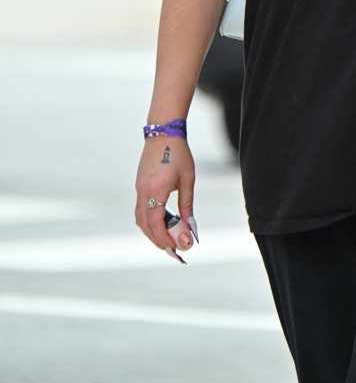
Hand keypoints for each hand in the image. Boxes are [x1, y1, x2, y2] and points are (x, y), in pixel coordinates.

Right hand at [134, 137, 196, 261]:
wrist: (163, 133)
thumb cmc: (179, 154)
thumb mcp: (188, 180)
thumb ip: (187, 205)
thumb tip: (189, 226)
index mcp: (156, 190)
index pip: (156, 223)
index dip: (164, 238)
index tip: (175, 247)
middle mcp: (143, 191)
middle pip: (145, 224)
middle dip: (157, 239)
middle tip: (171, 248)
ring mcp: (138, 188)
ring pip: (140, 218)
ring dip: (151, 231)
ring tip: (166, 239)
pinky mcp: (138, 185)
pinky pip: (139, 209)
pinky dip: (147, 220)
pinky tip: (159, 223)